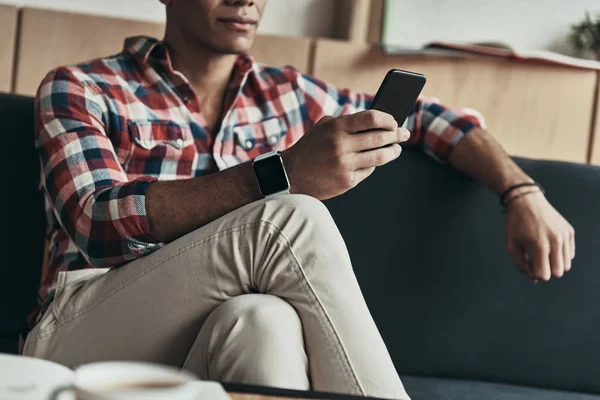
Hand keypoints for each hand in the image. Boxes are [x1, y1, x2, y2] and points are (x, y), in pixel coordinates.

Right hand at [281, 110, 410, 199]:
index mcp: (336, 128)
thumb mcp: (324, 127)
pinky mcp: (347, 181)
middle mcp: (341, 146)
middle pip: (380, 138)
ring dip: (392, 151)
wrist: (291, 174)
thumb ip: (347, 122)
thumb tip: (377, 121)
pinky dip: (373, 164)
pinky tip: (375, 160)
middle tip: (403, 134)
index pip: (371, 118)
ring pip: (380, 157)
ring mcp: (345, 165)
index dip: (388, 119)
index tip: (394, 121)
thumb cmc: (310, 147)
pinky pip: (369, 170)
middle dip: (396, 135)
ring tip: (396, 148)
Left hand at [505, 191, 574, 281]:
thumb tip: (534, 278)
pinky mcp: (569, 231)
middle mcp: (556, 241)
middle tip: (535, 261)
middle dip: (546, 271)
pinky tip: (549, 246)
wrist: (525, 200)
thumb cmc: (515, 223)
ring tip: (542, 254)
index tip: (527, 265)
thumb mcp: (511, 245)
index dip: (534, 275)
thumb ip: (520, 265)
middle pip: (558, 273)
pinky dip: (560, 255)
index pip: (544, 275)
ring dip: (554, 264)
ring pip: (566, 265)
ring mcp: (565, 236)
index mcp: (540, 246)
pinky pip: (570, 254)